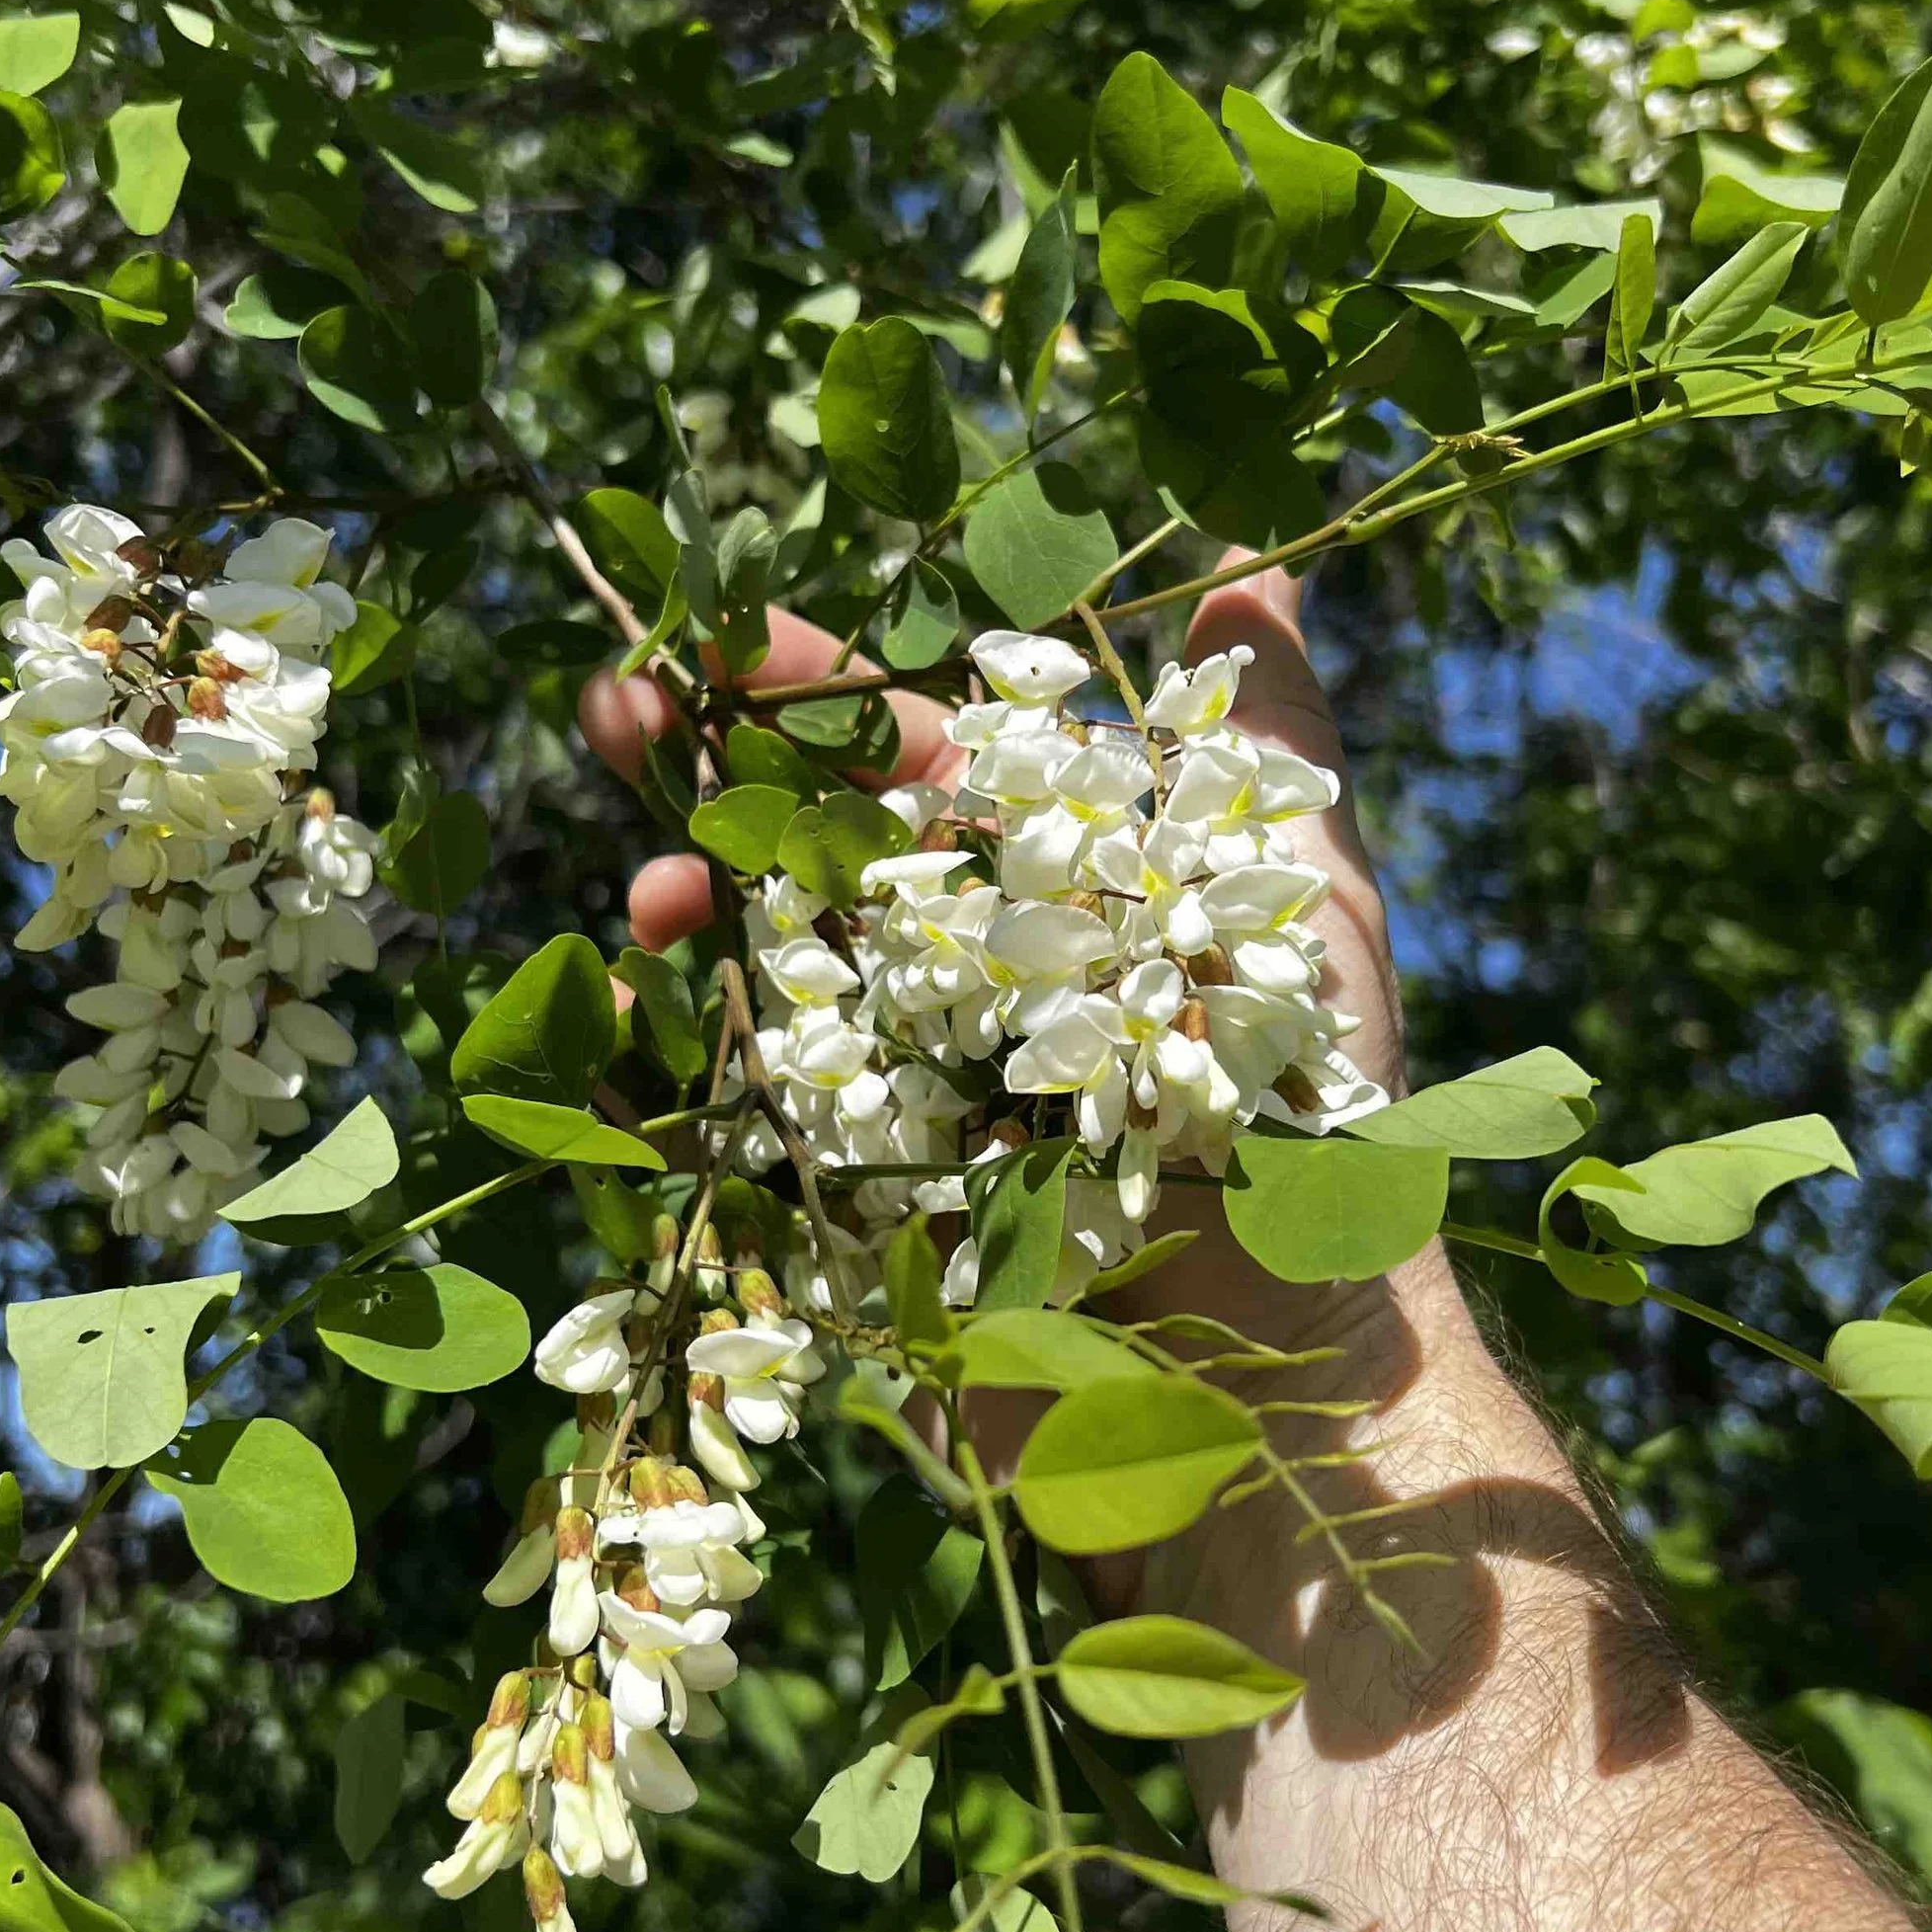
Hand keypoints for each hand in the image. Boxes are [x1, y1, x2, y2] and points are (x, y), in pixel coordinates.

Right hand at [576, 565, 1504, 1632]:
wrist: (1277, 1374)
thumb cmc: (1319, 1131)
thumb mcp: (1305, 904)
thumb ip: (1264, 744)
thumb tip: (1261, 557)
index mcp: (1056, 889)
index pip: (916, 758)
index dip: (818, 692)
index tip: (723, 630)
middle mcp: (965, 976)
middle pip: (809, 849)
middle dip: (705, 775)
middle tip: (613, 710)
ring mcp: (897, 1086)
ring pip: (757, 973)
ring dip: (685, 915)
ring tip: (645, 896)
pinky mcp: (849, 1203)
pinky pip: (732, 1122)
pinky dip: (664, 1071)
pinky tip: (623, 1026)